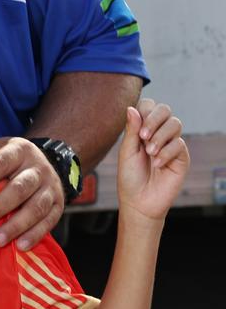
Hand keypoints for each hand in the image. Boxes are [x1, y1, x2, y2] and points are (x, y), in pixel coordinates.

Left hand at [0, 137, 63, 249]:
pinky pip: (49, 221)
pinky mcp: (59, 205)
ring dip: (16, 225)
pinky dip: (35, 235)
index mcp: (19, 150)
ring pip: (35, 207)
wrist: (47, 162)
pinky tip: (20, 246)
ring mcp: (50, 187)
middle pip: (19, 188)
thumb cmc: (10, 159)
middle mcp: (38, 168)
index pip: (0, 163)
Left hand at [118, 100, 188, 219]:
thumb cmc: (130, 177)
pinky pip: (179, 144)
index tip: (136, 128)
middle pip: (165, 109)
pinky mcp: (181, 157)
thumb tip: (131, 108)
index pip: (149, 106)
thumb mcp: (126, 152)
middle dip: (154, 119)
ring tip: (150, 152)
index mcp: (143, 129)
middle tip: (143, 137)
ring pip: (175, 123)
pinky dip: (166, 152)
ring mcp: (171, 144)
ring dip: (160, 136)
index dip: (145, 111)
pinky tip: (157, 164)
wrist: (139, 201)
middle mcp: (159, 133)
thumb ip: (131, 130)